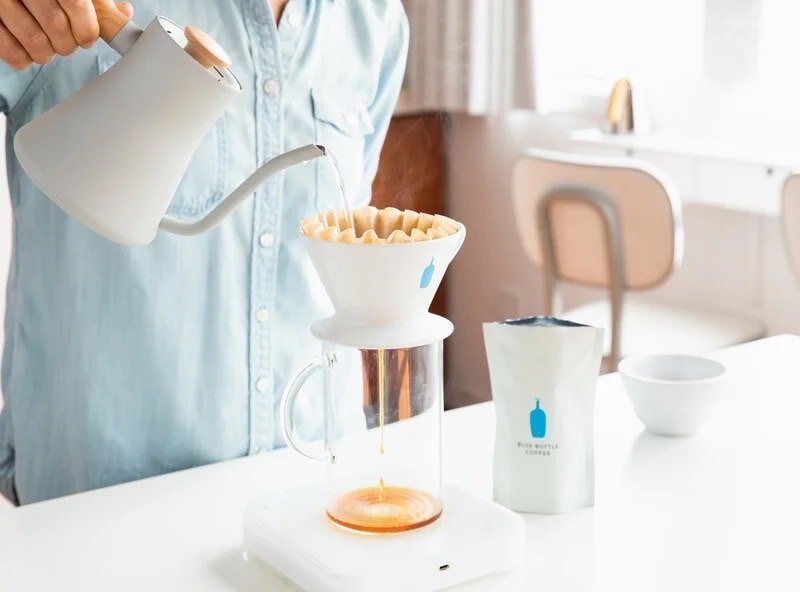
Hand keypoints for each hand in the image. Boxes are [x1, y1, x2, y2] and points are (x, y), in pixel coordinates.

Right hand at [0, 0, 132, 69]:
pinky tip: (28, 50)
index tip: (88, 37)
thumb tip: (124, 13)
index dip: (87, 28)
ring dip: (48, 54)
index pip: (76, 3)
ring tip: (48, 46)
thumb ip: (96, 1)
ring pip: (35, 42)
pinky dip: (25, 59)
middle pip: (56, 25)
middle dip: (68, 44)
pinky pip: (11, 52)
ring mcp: (0, 2)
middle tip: (67, 43)